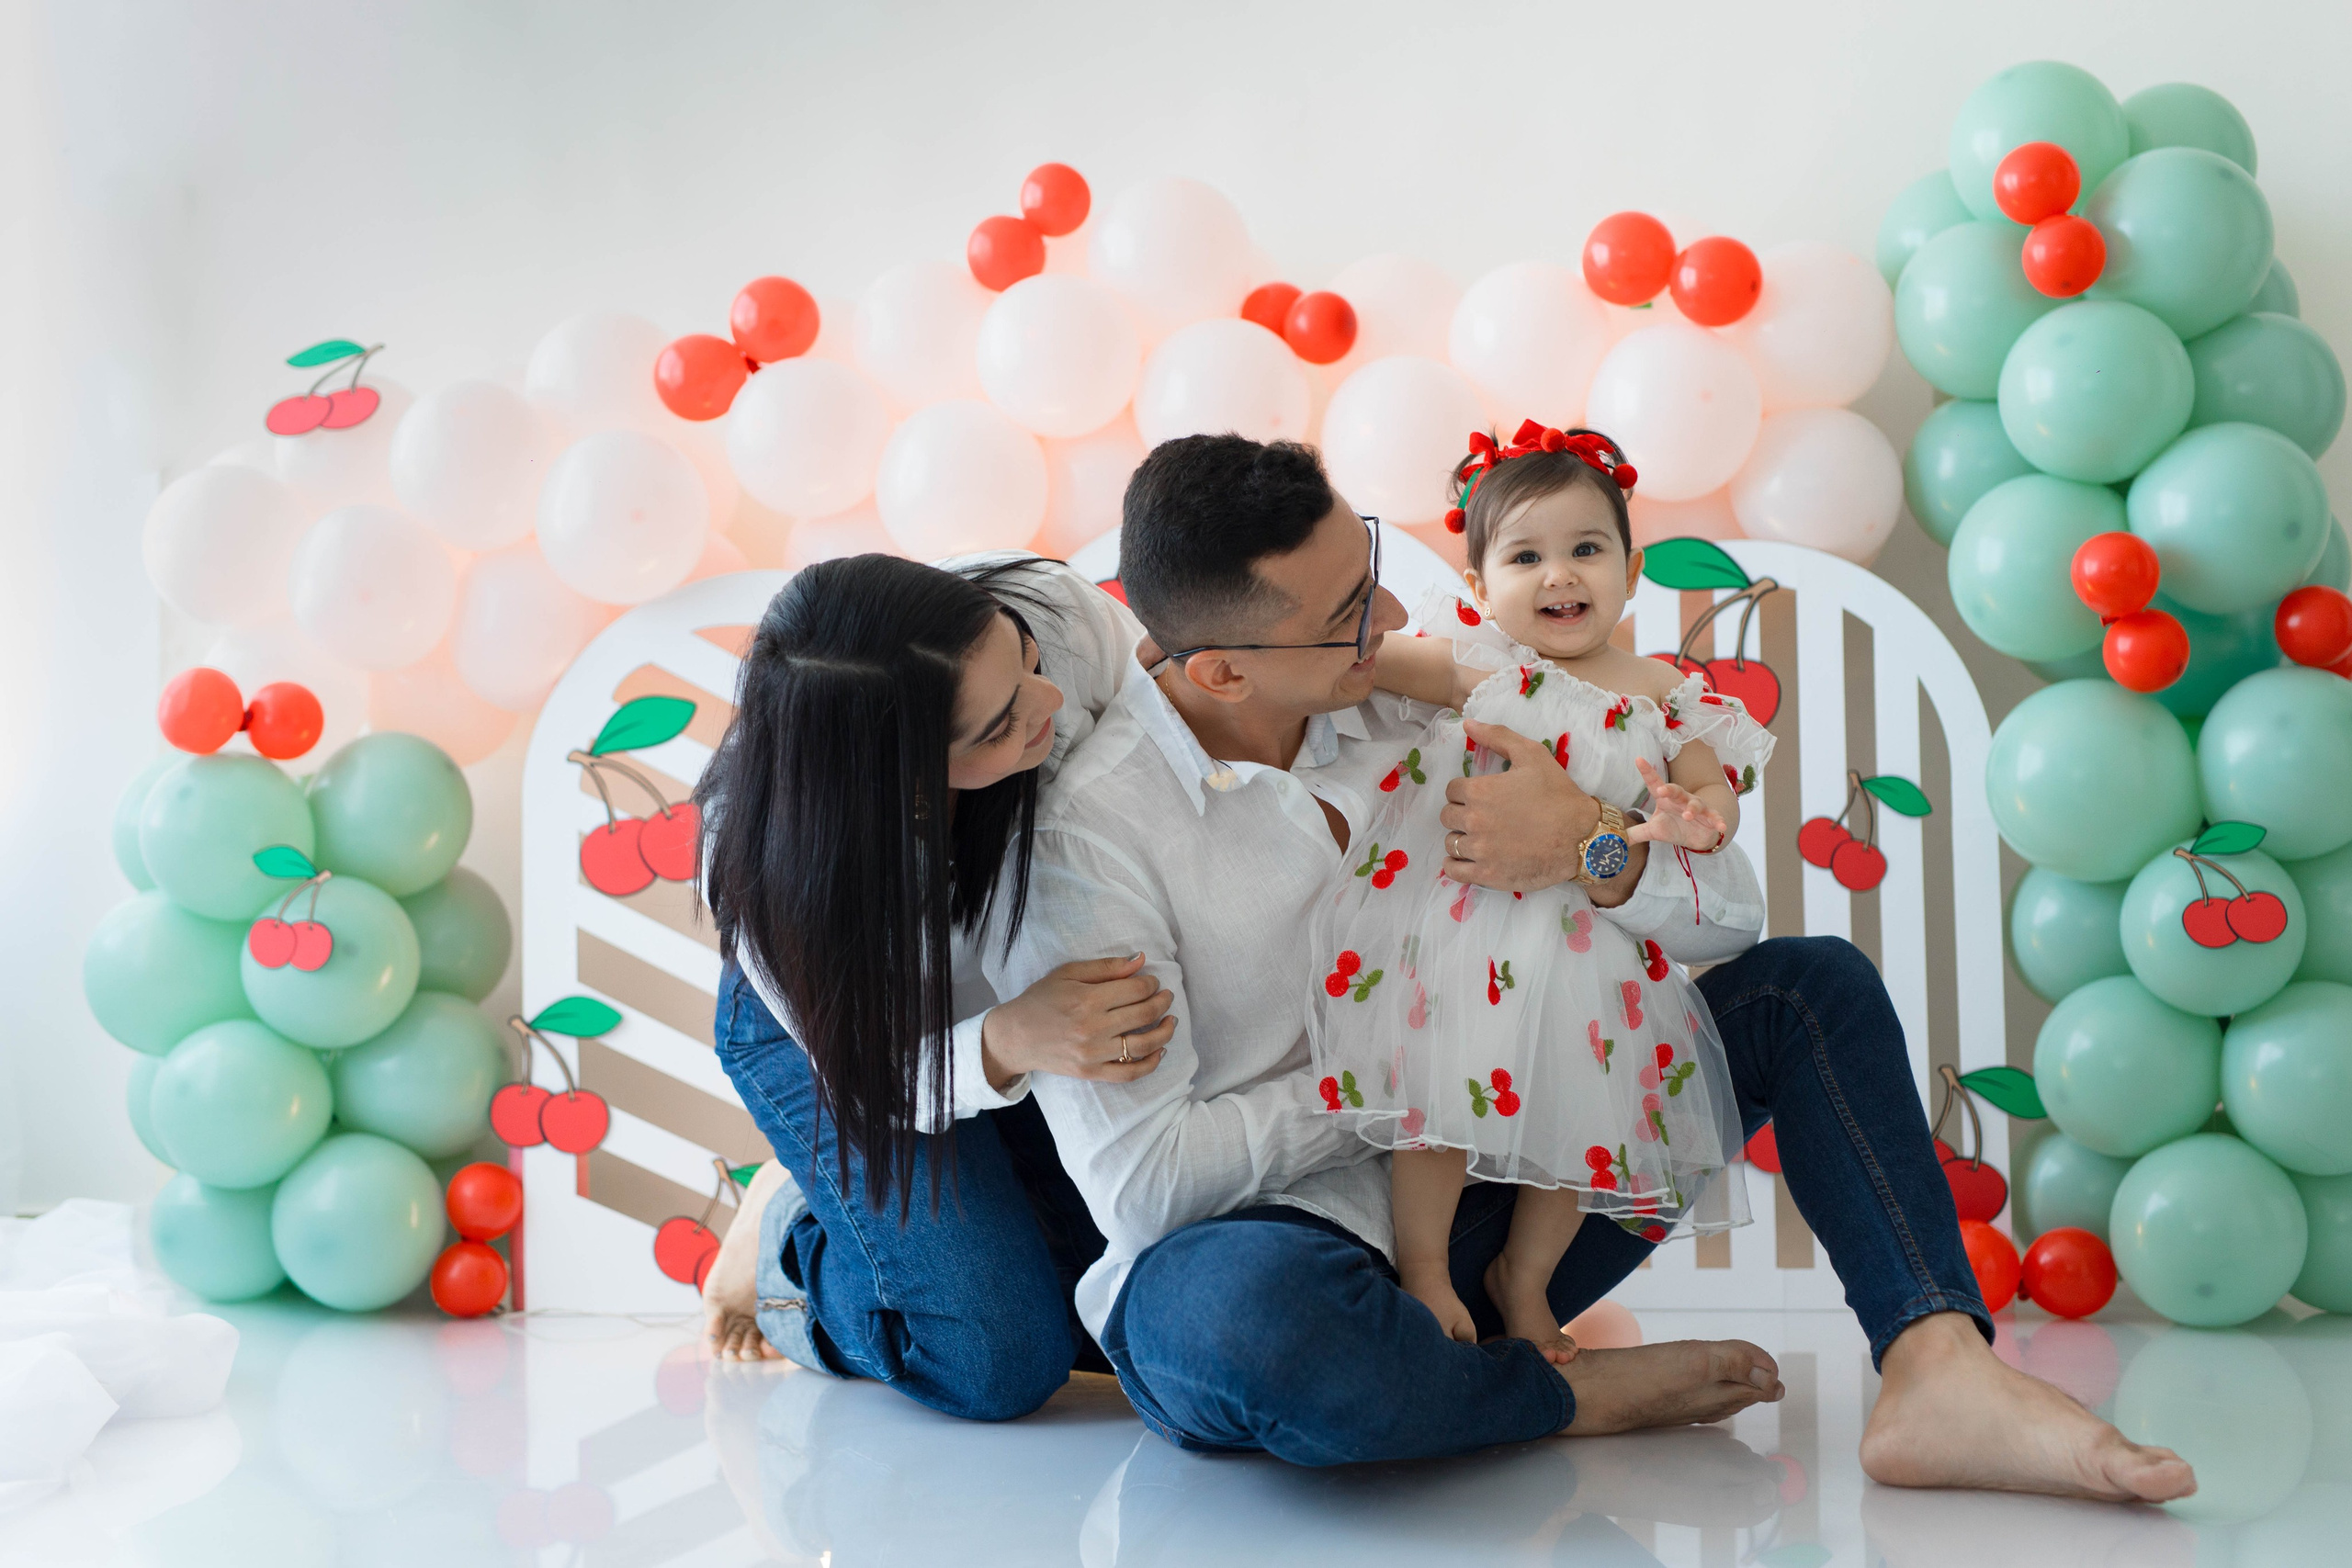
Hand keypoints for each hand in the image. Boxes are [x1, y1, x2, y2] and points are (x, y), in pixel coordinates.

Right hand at [981, 954, 1173, 1086]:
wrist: (1015, 1036)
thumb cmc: (1041, 999)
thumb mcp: (1068, 973)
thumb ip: (1106, 967)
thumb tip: (1141, 960)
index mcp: (1088, 999)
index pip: (1136, 990)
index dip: (1151, 983)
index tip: (1153, 981)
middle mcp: (1093, 1028)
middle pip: (1144, 1014)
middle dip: (1163, 1002)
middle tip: (1167, 997)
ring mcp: (1093, 1054)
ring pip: (1144, 1045)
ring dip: (1165, 1032)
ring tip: (1171, 1022)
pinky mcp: (1091, 1073)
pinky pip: (1129, 1073)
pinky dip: (1151, 1063)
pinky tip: (1160, 1051)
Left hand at [1441, 720, 1652, 902]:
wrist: (1583, 837)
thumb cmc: (1558, 794)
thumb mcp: (1533, 755)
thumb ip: (1497, 737)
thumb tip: (1467, 723)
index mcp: (1479, 791)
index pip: (1452, 791)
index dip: (1466, 792)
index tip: (1483, 797)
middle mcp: (1474, 821)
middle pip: (1448, 816)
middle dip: (1462, 814)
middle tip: (1485, 817)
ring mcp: (1479, 851)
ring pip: (1451, 843)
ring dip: (1462, 839)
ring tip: (1483, 838)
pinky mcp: (1487, 875)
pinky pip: (1453, 870)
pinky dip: (1456, 865)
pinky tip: (1470, 859)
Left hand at [1627, 758, 1726, 851]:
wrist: (1697, 834)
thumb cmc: (1674, 827)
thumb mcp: (1654, 831)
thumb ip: (1637, 833)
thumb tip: (1618, 839)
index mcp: (1665, 800)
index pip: (1654, 783)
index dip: (1647, 772)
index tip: (1638, 760)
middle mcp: (1681, 799)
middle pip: (1676, 790)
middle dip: (1670, 789)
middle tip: (1662, 790)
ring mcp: (1697, 807)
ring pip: (1695, 803)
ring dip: (1692, 808)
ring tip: (1687, 815)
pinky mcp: (1710, 817)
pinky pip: (1715, 817)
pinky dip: (1719, 820)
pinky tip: (1721, 825)